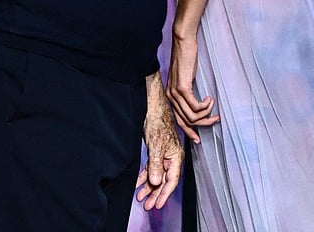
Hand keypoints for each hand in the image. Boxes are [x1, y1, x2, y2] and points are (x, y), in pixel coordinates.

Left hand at [135, 76, 183, 209]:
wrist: (152, 108)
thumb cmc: (158, 122)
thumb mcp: (156, 145)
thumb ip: (156, 165)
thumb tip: (155, 182)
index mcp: (176, 156)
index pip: (172, 180)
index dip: (164, 194)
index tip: (157, 204)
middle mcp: (171, 158)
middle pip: (164, 180)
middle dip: (156, 194)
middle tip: (148, 206)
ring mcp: (163, 156)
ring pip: (156, 176)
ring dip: (149, 187)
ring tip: (141, 198)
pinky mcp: (155, 153)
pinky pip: (150, 169)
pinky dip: (144, 177)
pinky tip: (138, 184)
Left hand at [166, 32, 217, 143]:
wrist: (183, 42)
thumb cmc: (187, 57)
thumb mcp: (186, 77)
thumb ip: (188, 90)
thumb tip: (196, 103)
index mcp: (170, 95)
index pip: (178, 120)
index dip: (189, 131)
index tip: (198, 138)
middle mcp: (170, 96)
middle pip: (186, 121)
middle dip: (202, 124)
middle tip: (215, 120)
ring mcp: (175, 93)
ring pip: (192, 115)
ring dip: (206, 114)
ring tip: (214, 106)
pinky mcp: (182, 87)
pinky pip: (195, 106)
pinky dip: (205, 106)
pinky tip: (210, 99)